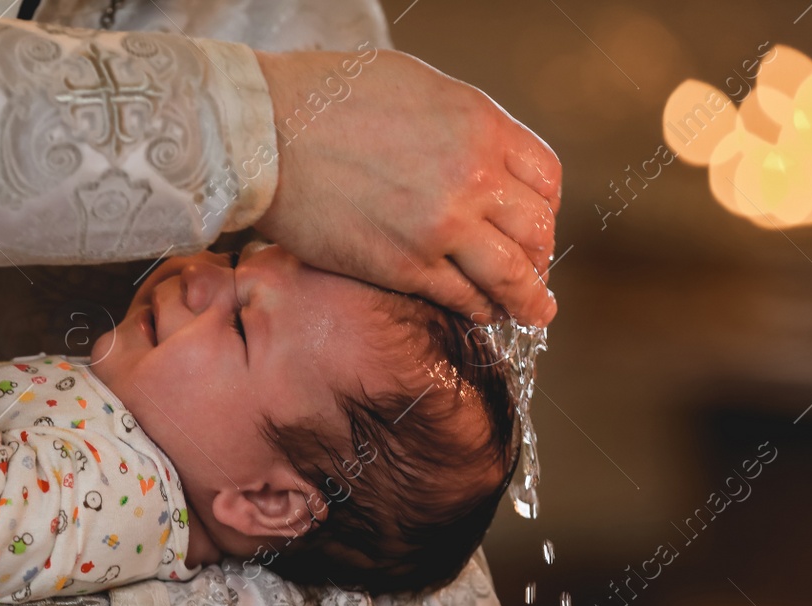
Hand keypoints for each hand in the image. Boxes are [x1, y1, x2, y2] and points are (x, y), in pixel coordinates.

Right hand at [253, 48, 559, 326]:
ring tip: (533, 311)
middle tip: (535, 270)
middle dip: (540, 255)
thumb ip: (461, 125)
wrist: (266, 132)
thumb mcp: (417, 86)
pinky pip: (463, 298)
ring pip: (511, 275)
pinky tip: (483, 313)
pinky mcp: (405, 266)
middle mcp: (472, 177)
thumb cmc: (328, 98)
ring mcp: (441, 227)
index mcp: (480, 125)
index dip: (546, 207)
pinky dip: (480, 309)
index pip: (545, 179)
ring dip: (527, 299)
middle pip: (537, 231)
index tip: (537, 222)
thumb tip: (482, 155)